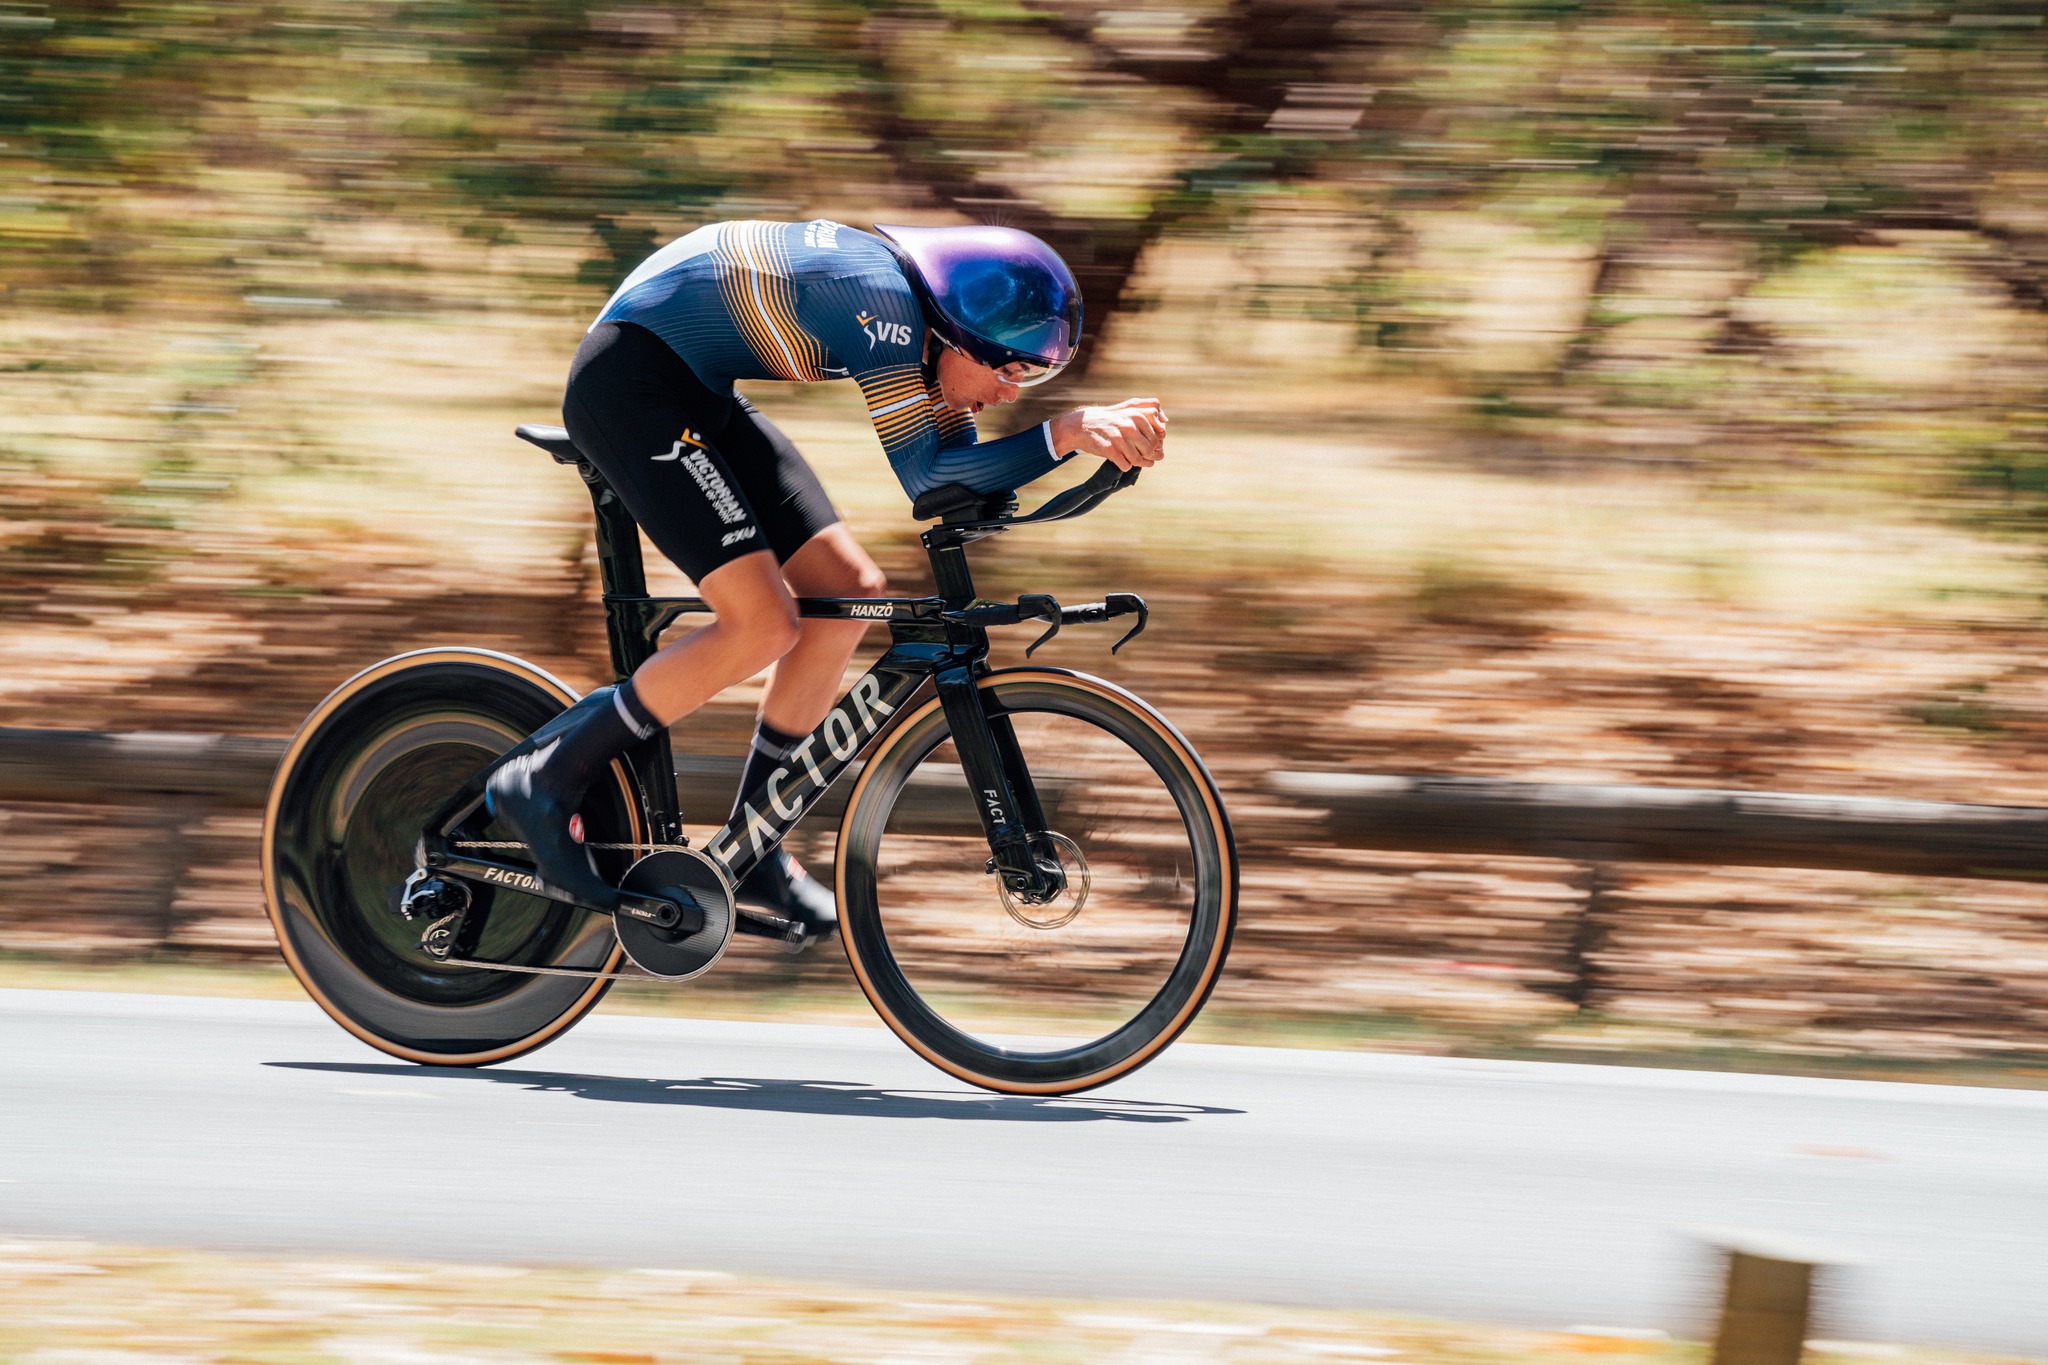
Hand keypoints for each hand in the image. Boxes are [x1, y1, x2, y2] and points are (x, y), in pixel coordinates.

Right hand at [1049, 398, 1166, 471]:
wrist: (1082, 425)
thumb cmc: (1109, 417)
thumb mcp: (1129, 406)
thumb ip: (1149, 408)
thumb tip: (1166, 420)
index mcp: (1137, 415)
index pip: (1159, 436)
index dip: (1158, 443)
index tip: (1155, 447)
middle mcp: (1129, 426)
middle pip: (1150, 449)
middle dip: (1150, 456)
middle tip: (1148, 458)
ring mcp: (1119, 438)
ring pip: (1138, 459)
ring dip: (1140, 463)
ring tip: (1139, 462)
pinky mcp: (1110, 450)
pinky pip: (1126, 465)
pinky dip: (1126, 466)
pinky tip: (1123, 462)